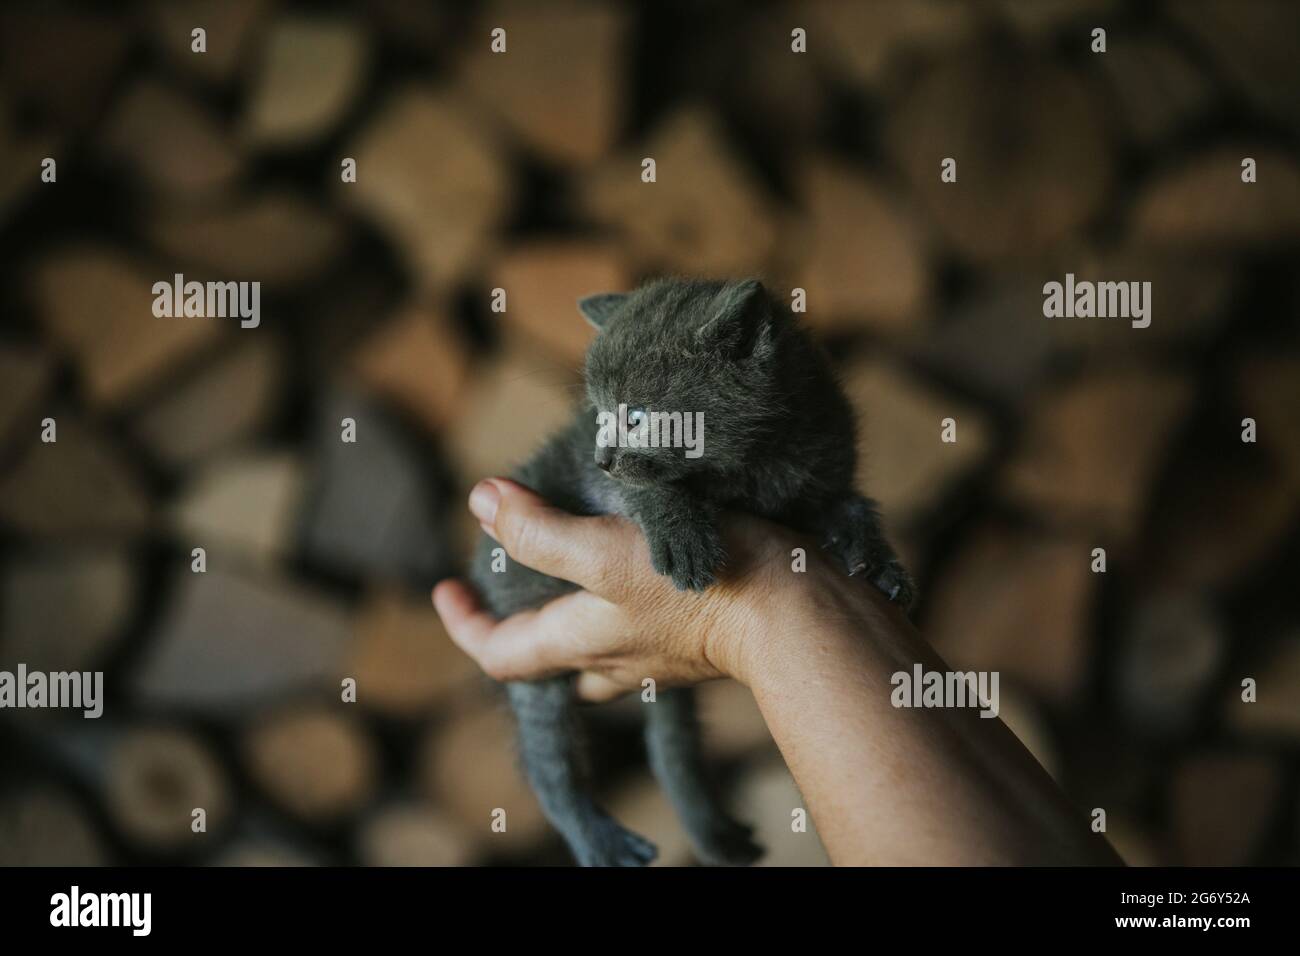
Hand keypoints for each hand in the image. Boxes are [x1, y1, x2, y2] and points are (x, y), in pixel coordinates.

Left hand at [432, 478, 822, 700]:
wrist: (796, 610)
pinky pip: (643, 629)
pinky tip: (641, 561)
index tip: (445, 586)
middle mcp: (614, 660)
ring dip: (573, 614)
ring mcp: (658, 654)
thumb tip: (481, 502)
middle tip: (512, 577)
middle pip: (547, 658)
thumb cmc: (698, 583)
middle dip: (521, 623)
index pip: (499, 654)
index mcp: (581, 644)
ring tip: (570, 563)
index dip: (463, 624)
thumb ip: (540, 532)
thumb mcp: (604, 552)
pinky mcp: (698, 635)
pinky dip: (623, 601)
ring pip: (596, 647)